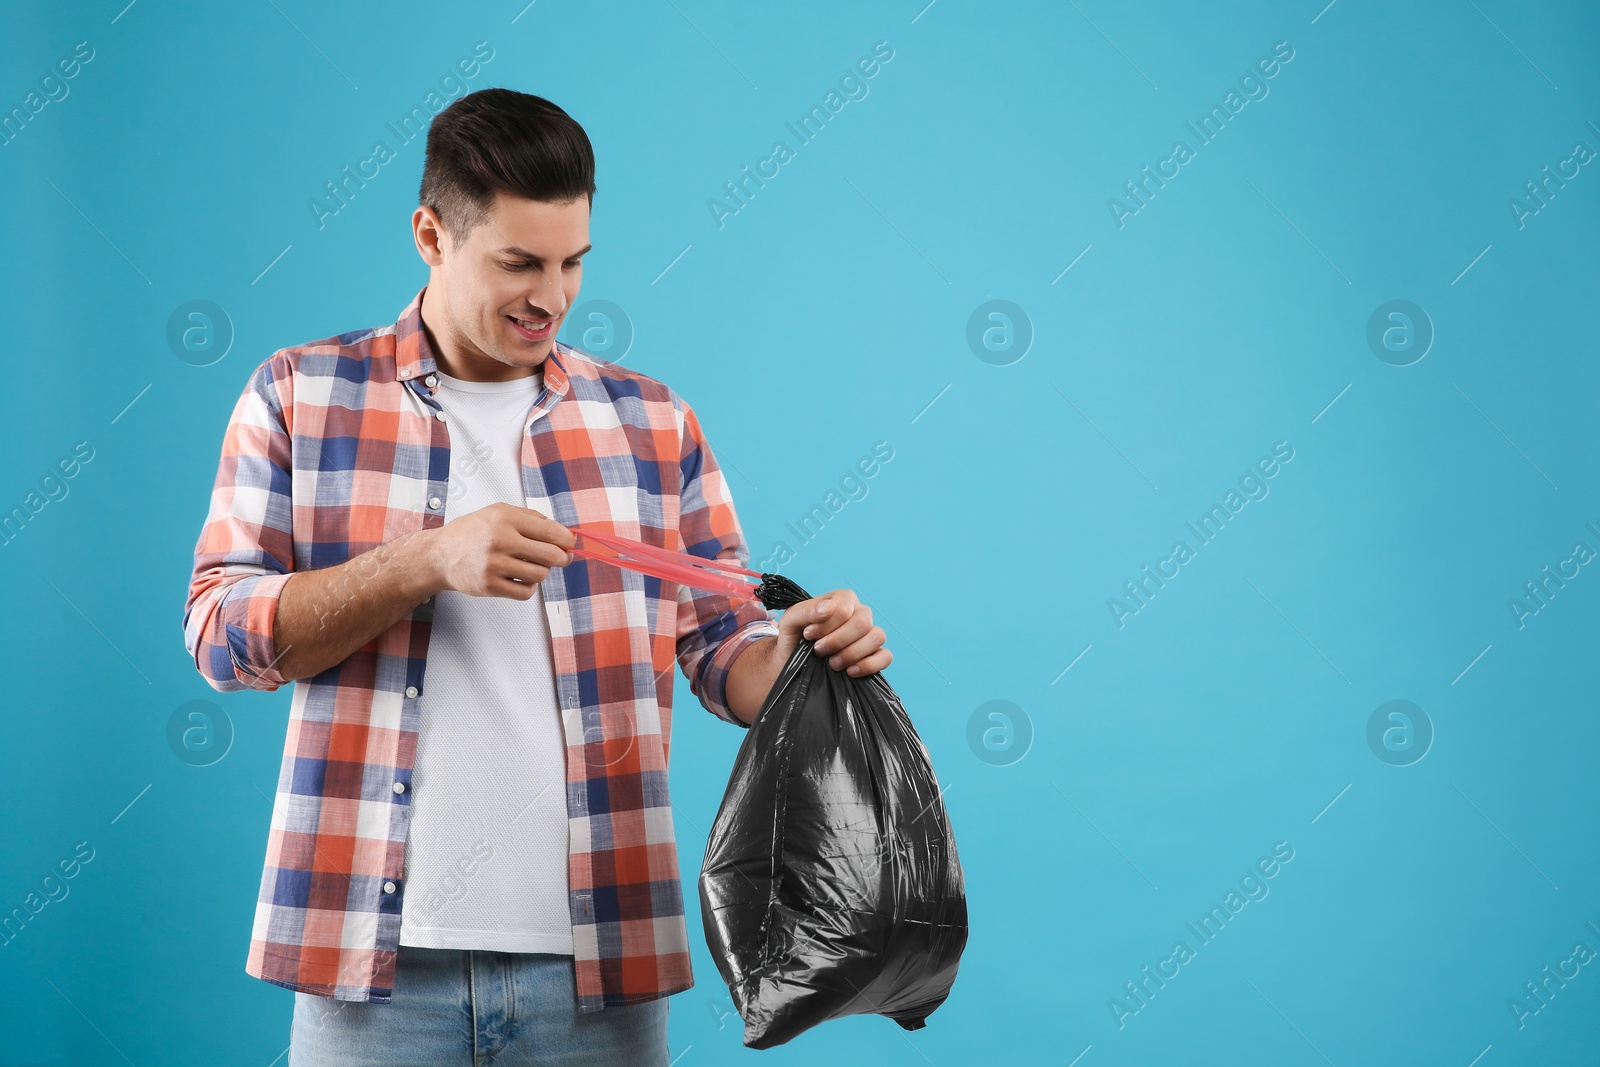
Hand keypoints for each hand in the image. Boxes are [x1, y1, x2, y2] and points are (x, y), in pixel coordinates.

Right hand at [423, 502, 574, 599]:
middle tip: (562, 558)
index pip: (551, 531)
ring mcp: (494, 565)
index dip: (567, 540)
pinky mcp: (489, 586)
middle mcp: (500, 540)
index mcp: (506, 519)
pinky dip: (529, 587)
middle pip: (551, 555)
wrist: (440, 554)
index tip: (570, 543)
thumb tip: (562, 532)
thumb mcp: (498, 512)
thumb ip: (530, 518)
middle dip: (562, 558)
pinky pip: (525, 592)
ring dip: (543, 572)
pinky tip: (521, 578)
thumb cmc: (472, 532)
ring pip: (540, 575)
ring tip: (533, 566)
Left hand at [775, 588, 891, 677]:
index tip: (808, 635)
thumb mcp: (790, 620)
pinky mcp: (874, 656)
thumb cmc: (794, 637)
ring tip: (832, 663)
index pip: (845, 607)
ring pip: (877, 637)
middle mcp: (859, 614)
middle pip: (863, 622)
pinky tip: (849, 671)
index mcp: (842, 600)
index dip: (827, 624)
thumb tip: (826, 608)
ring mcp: (869, 635)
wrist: (793, 661)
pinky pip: (886, 657)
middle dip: (838, 641)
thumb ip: (806, 610)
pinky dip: (869, 665)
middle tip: (819, 651)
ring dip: (851, 653)